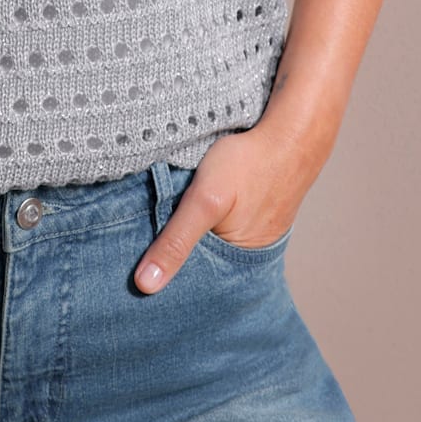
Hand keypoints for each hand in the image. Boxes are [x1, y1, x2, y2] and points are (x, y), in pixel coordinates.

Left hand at [133, 111, 331, 292]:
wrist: (291, 134)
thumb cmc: (249, 165)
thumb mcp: (204, 201)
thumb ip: (176, 241)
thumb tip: (145, 286)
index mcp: (236, 270)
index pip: (188, 287)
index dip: (160, 280)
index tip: (129, 277)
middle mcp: (244, 260)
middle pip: (194, 267)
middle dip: (169, 259)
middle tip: (133, 250)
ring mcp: (248, 237)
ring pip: (203, 245)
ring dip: (182, 238)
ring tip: (154, 227)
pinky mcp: (247, 216)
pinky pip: (214, 228)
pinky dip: (198, 222)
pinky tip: (183, 209)